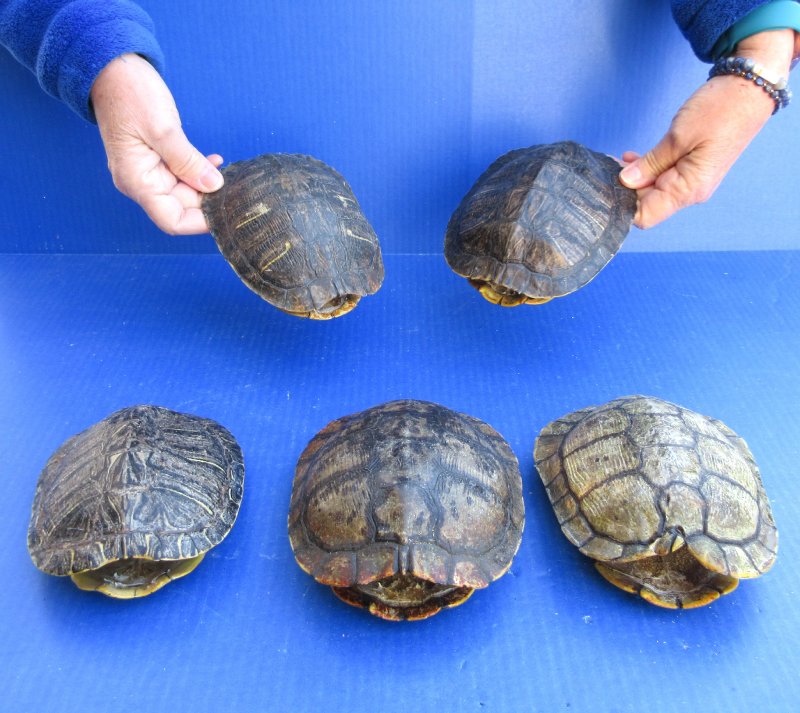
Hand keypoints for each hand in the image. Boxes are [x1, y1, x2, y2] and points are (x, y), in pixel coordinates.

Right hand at [90, 53, 223, 234]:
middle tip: (237, 189)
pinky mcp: (157, 160)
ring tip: (229, 173)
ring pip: (186, 192)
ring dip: (207, 185)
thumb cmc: (129, 94)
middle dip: (209, 201)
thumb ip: (187, 161)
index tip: (226, 212)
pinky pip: (183, 175)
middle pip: (182, 208)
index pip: (172, 220)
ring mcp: (149, 172)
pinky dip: (200, 171)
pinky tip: (216, 162)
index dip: (200, 222)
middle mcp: (141, 183)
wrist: (111, 68)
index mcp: (137, 181)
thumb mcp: (162, 129)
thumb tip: (213, 186)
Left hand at [620, 29, 795, 228]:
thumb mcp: (678, 137)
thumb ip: (650, 163)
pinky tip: (632, 158)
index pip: (646, 216)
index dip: (623, 205)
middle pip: (647, 204)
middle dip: (625, 189)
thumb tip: (625, 182)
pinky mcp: (691, 168)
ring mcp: (691, 181)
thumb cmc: (720, 110)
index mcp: (688, 189)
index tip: (607, 186)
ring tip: (617, 160)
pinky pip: (663, 177)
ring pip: (652, 190)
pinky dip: (646, 169)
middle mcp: (690, 191)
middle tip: (607, 168)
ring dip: (634, 177)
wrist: (750, 89)